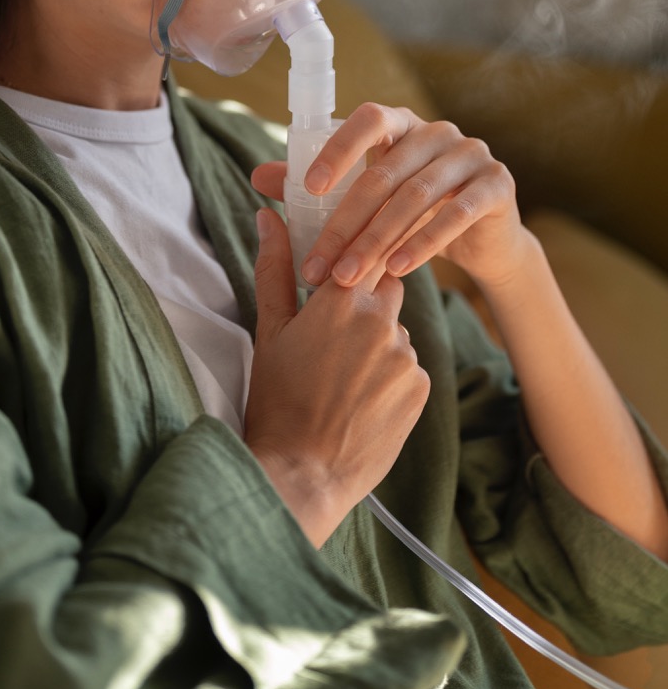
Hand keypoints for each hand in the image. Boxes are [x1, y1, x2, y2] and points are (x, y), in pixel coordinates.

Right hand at [244, 207, 429, 547]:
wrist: (303, 473)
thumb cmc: (277, 400)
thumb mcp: (270, 330)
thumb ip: (274, 267)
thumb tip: (268, 215)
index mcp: (341, 298)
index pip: (365, 252)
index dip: (355, 260)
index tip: (343, 272)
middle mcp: (381, 319)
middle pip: (387, 286)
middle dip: (367, 301)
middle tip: (336, 333)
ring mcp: (405, 355)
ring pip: (397, 330)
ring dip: (378, 342)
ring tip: (342, 379)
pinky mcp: (420, 387)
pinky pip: (408, 367)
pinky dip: (389, 377)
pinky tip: (360, 401)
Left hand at [251, 103, 529, 295]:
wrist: (483, 238)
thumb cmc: (414, 211)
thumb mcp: (367, 198)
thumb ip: (318, 186)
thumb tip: (258, 176)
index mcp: (400, 123)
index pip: (368, 120)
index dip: (338, 150)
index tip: (308, 188)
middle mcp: (436, 131)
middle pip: (385, 173)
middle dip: (346, 223)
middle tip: (318, 265)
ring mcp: (471, 153)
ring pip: (416, 197)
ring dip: (378, 240)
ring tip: (350, 276)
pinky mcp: (498, 184)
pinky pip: (457, 213)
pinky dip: (424, 243)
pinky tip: (398, 269)